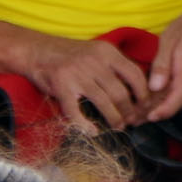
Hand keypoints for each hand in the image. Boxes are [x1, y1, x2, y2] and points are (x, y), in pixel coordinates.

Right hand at [10, 33, 152, 130]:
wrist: (37, 50)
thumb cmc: (71, 55)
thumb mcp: (97, 52)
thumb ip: (115, 66)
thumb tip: (139, 88)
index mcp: (107, 51)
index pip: (135, 74)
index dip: (143, 94)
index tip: (144, 107)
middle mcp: (95, 61)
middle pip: (121, 92)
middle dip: (130, 111)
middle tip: (132, 121)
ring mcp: (78, 74)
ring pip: (105, 103)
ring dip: (115, 119)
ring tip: (118, 127)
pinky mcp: (62, 87)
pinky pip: (76, 112)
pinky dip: (85, 125)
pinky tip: (92, 131)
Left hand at [145, 0, 181, 120]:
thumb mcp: (172, 34)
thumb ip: (162, 62)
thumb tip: (153, 87)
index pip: (178, 94)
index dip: (163, 110)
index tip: (147, 118)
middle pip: (177, 101)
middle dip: (154, 111)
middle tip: (133, 118)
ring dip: (165, 105)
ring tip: (143, 110)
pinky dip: (177, 98)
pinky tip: (163, 98)